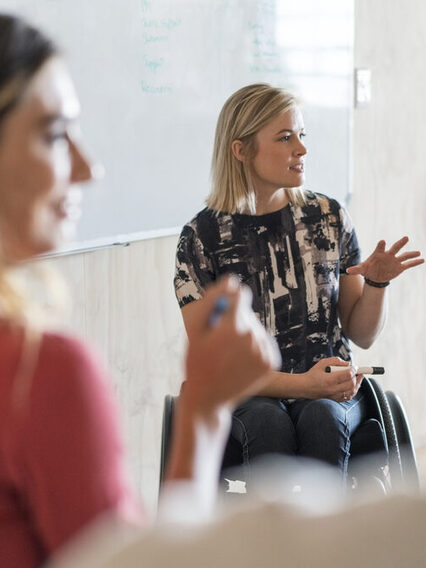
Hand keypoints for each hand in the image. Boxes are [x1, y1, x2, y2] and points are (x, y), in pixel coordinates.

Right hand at [184, 275, 280, 415]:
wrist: (209, 398)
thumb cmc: (197, 362)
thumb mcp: (195, 330)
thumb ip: (211, 301)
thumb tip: (231, 281)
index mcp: (232, 326)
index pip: (240, 295)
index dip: (228, 301)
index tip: (220, 313)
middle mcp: (253, 337)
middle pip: (248, 313)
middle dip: (234, 321)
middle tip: (218, 343)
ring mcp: (264, 350)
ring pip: (256, 328)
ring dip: (244, 335)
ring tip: (228, 354)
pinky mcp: (272, 362)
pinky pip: (263, 343)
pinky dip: (253, 347)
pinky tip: (239, 360)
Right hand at [303, 358, 362, 401]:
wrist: (304, 387)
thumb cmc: (312, 374)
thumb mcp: (322, 363)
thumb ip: (335, 361)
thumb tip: (348, 363)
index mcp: (329, 379)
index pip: (347, 375)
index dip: (354, 370)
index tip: (355, 367)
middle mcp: (333, 389)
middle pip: (351, 384)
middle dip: (357, 377)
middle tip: (358, 372)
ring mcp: (334, 395)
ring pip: (351, 392)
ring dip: (357, 385)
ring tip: (358, 378)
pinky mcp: (334, 399)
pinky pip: (347, 397)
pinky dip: (352, 391)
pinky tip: (353, 386)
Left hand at [346, 236, 423, 282]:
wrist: (375, 276)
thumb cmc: (368, 269)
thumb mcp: (361, 270)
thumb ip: (356, 269)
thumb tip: (347, 271)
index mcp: (378, 253)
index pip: (380, 247)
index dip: (381, 245)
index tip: (382, 241)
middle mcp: (388, 255)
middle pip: (395, 248)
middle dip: (400, 243)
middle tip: (406, 237)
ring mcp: (394, 261)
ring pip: (404, 256)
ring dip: (411, 254)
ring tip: (418, 252)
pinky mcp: (399, 267)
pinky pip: (408, 264)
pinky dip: (415, 262)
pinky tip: (422, 259)